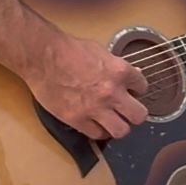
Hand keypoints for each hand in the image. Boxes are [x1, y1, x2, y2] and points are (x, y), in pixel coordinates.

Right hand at [27, 35, 148, 139]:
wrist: (43, 57)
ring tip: (112, 121)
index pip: (143, 87)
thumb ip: (117, 66)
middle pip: (139, 116)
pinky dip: (98, 131)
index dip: (137, 89)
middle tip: (127, 111)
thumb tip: (132, 76)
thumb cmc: (69, 49)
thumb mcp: (100, 51)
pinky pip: (97, 135)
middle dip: (135, 113)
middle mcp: (112, 92)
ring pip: (121, 131)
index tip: (131, 91)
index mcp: (120, 71)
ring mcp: (95, 108)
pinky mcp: (77, 119)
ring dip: (119, 126)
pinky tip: (95, 124)